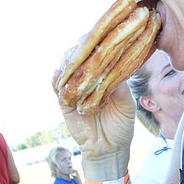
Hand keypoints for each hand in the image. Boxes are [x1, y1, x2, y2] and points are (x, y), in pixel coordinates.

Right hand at [52, 43, 135, 177]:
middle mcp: (89, 80)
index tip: (102, 34)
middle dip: (82, 48)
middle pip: (80, 57)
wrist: (110, 149)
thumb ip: (119, 85)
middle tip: (85, 41)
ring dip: (69, 61)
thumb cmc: (122, 125)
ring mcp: (75, 90)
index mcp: (105, 76)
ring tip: (74, 56)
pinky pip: (58, 89)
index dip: (98, 44)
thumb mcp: (126, 103)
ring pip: (67, 69)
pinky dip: (57, 80)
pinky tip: (59, 74)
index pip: (98, 55)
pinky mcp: (65, 103)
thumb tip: (112, 65)